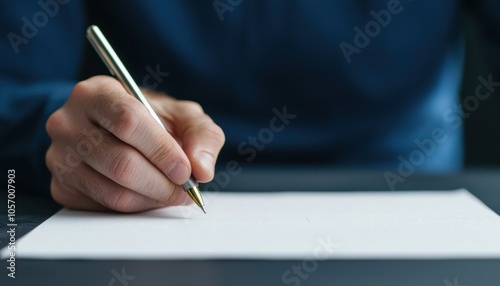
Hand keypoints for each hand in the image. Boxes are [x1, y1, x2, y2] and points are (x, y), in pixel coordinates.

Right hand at [45, 76, 224, 211]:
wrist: (113, 131)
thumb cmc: (151, 120)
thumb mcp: (181, 115)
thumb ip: (202, 135)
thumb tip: (202, 169)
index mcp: (97, 93)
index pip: (128, 121)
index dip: (161, 150)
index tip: (186, 170)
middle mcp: (68, 122)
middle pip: (121, 162)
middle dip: (162, 183)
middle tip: (185, 189)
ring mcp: (60, 156)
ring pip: (113, 191)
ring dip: (153, 198)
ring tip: (172, 193)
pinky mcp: (62, 185)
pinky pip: (104, 206)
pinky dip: (136, 207)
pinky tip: (149, 194)